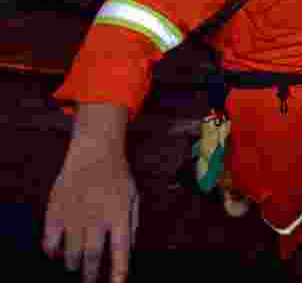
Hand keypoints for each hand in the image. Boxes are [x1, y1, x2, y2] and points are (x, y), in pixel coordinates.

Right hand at [43, 147, 138, 282]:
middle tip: (89, 281)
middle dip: (89, 273)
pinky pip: (50, 236)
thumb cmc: (117, 175)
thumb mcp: (134, 196)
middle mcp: (97, 216)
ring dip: (71, 263)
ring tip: (73, 267)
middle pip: (91, 254)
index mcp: (119, 214)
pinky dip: (50, 248)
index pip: (120, 249)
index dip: (118, 270)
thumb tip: (129, 249)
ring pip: (70, 249)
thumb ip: (133, 223)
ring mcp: (75, 212)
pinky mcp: (57, 207)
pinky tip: (53, 253)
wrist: (95, 150)